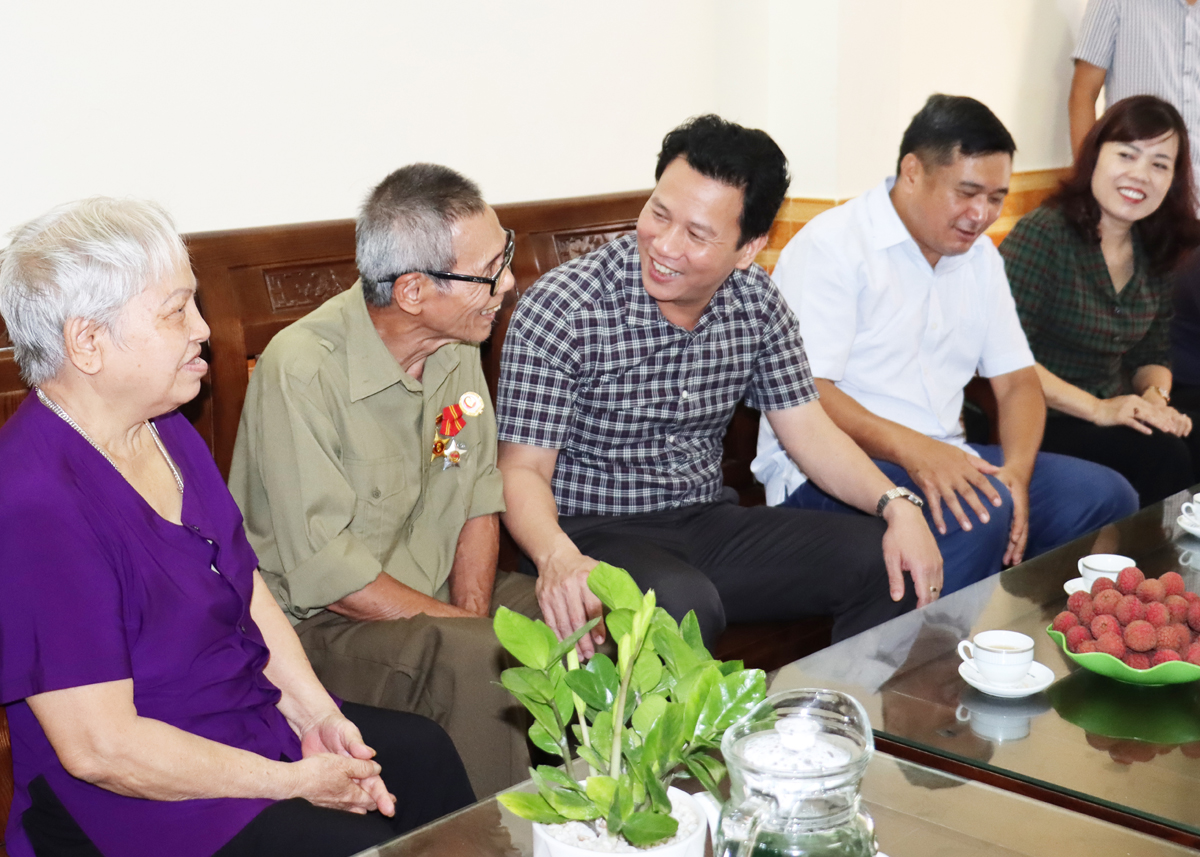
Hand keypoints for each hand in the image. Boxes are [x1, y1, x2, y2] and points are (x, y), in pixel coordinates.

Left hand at [300, 714, 394, 816]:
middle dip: (378, 803)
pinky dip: (341, 805)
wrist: (315, 726)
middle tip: (388, 814)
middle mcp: (353, 771)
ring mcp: (340, 777)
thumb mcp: (347, 732)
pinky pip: (336, 795)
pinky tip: (343, 814)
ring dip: (361, 807)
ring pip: (353, 796)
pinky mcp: (327, 779)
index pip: (375, 781)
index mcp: (361, 761)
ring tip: (366, 819)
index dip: (382, 794)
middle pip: (368, 791)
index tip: (389, 805)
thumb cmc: (334, 726)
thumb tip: (370, 754)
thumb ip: (356, 744)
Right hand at [536, 537, 605, 658]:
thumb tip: (626, 608)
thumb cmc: (582, 567)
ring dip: (571, 642)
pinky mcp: (543, 599)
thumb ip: (608, 588)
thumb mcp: (598, 571)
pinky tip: (564, 645)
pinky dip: (557, 635)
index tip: (600, 641)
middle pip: (576, 619)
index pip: (592, 607)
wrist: (556, 557)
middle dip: (583, 640)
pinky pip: (551, 621)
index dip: (597, 626)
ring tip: (578, 655)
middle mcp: (568, 586)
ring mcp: (553, 593)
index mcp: (585, 579)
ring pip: (563, 623)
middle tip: (589, 655)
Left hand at [880, 501, 942, 607]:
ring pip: (939, 585)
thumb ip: (895, 579)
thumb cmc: (896, 536)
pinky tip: (927, 588)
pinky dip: (935, 585)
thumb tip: (897, 598)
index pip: (925, 595)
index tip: (915, 616)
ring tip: (923, 603)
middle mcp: (934, 567)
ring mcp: (938, 561)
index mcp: (922, 568)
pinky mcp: (938, 557)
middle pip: (935, 593)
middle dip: (928, 604)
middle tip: (919, 612)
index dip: (922, 607)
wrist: (907, 516)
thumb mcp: (891, 558)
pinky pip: (940, 577)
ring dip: (932, 595)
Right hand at [900, 435, 1002, 535]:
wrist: (915, 449)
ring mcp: (940, 483)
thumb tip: (997, 470)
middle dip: (977, 506)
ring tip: (968, 528)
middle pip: (967, 493)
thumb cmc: (939, 450)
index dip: (990, 491)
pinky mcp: (928, 488)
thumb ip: (979, 463)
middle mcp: (953, 476)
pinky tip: (943, 529)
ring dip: (960, 515)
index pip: (980, 480)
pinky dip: (938, 518)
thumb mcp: (961, 453)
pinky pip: (934, 505)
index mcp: (963, 467)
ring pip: (952, 501)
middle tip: (986, 520)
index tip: (999, 503)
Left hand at [990, 466, 1028, 565]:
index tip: (1013, 538)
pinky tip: (1010, 558)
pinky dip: (1016, 547)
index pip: (1020, 515)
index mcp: (1019, 500)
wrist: (1018, 474)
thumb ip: (995, 477)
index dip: (1017, 527)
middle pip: (1023, 530)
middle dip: (1018, 546)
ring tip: (1012, 563)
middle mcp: (1022, 511)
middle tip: (1013, 559)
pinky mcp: (1018, 520)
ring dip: (1017, 550)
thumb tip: (992, 478)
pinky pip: (1019, 535)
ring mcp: (1022, 517)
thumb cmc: (1006, 475)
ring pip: (1022, 535)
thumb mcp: (1001, 474)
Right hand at [1093, 395, 1189, 435]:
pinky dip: (1142, 427)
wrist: (1093, 408)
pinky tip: (1149, 432)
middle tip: (1172, 428)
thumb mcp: (1123, 404)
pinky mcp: (1120, 417)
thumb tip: (1145, 414)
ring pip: (1146, 417)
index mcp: (1134, 398)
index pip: (1152, 407)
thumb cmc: (1107, 408)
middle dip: (1163, 420)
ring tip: (1166, 430)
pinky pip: (1133, 423)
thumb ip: (1134, 407)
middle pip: (1152, 412)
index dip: (1162, 415)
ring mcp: (1126, 409)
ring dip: (1157, 424)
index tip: (1170, 422)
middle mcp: (1132, 402)